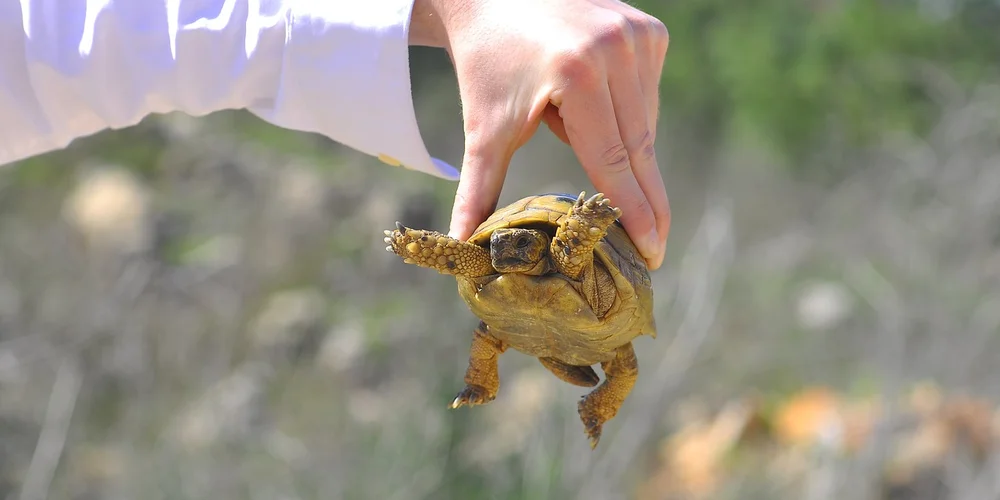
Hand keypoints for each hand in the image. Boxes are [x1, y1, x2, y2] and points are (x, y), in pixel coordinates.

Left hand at [410, 0, 670, 269]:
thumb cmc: (486, 64)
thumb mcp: (484, 128)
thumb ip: (479, 189)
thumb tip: (462, 247)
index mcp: (577, 75)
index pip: (613, 159)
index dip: (635, 211)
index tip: (652, 253)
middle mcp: (617, 50)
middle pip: (638, 146)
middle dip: (646, 200)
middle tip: (654, 250)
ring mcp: (638, 35)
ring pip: (644, 123)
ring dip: (620, 145)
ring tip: (563, 120)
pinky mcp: (649, 30)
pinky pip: (646, 95)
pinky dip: (624, 113)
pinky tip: (586, 97)